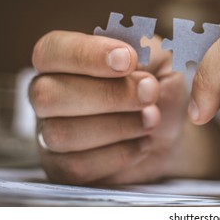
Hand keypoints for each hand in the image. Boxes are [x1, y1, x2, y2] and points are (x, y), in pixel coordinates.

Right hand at [29, 31, 187, 184]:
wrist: (172, 134)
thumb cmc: (162, 90)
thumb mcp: (164, 62)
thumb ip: (151, 59)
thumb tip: (139, 79)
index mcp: (66, 59)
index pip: (51, 51)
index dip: (85, 55)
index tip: (128, 60)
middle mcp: (49, 94)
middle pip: (48, 95)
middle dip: (107, 95)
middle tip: (150, 94)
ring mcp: (50, 134)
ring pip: (61, 134)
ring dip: (117, 127)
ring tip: (151, 120)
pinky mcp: (63, 168)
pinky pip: (76, 166)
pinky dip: (117, 155)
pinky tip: (142, 144)